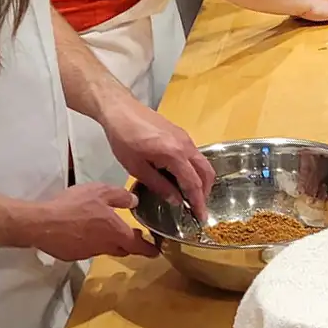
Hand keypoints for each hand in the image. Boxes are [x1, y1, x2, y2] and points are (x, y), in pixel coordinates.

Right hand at [29, 183, 155, 261]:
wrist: (42, 223)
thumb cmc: (74, 205)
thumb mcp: (100, 191)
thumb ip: (120, 196)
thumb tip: (135, 202)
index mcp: (115, 232)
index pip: (137, 245)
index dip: (148, 249)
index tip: (156, 252)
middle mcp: (105, 246)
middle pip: (123, 249)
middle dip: (130, 244)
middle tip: (134, 236)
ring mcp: (88, 252)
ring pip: (106, 249)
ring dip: (111, 242)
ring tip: (108, 230)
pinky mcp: (73, 255)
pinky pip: (89, 248)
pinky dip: (92, 241)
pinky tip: (84, 230)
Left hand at [102, 100, 215, 218]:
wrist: (121, 110)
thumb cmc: (124, 139)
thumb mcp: (137, 168)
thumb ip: (159, 185)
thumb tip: (177, 200)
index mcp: (175, 154)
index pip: (193, 183)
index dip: (199, 202)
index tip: (201, 218)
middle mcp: (186, 145)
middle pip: (206, 172)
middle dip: (205, 192)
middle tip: (197, 208)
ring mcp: (185, 137)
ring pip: (202, 162)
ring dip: (200, 180)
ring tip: (189, 195)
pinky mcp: (181, 133)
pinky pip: (194, 155)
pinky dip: (194, 169)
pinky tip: (180, 177)